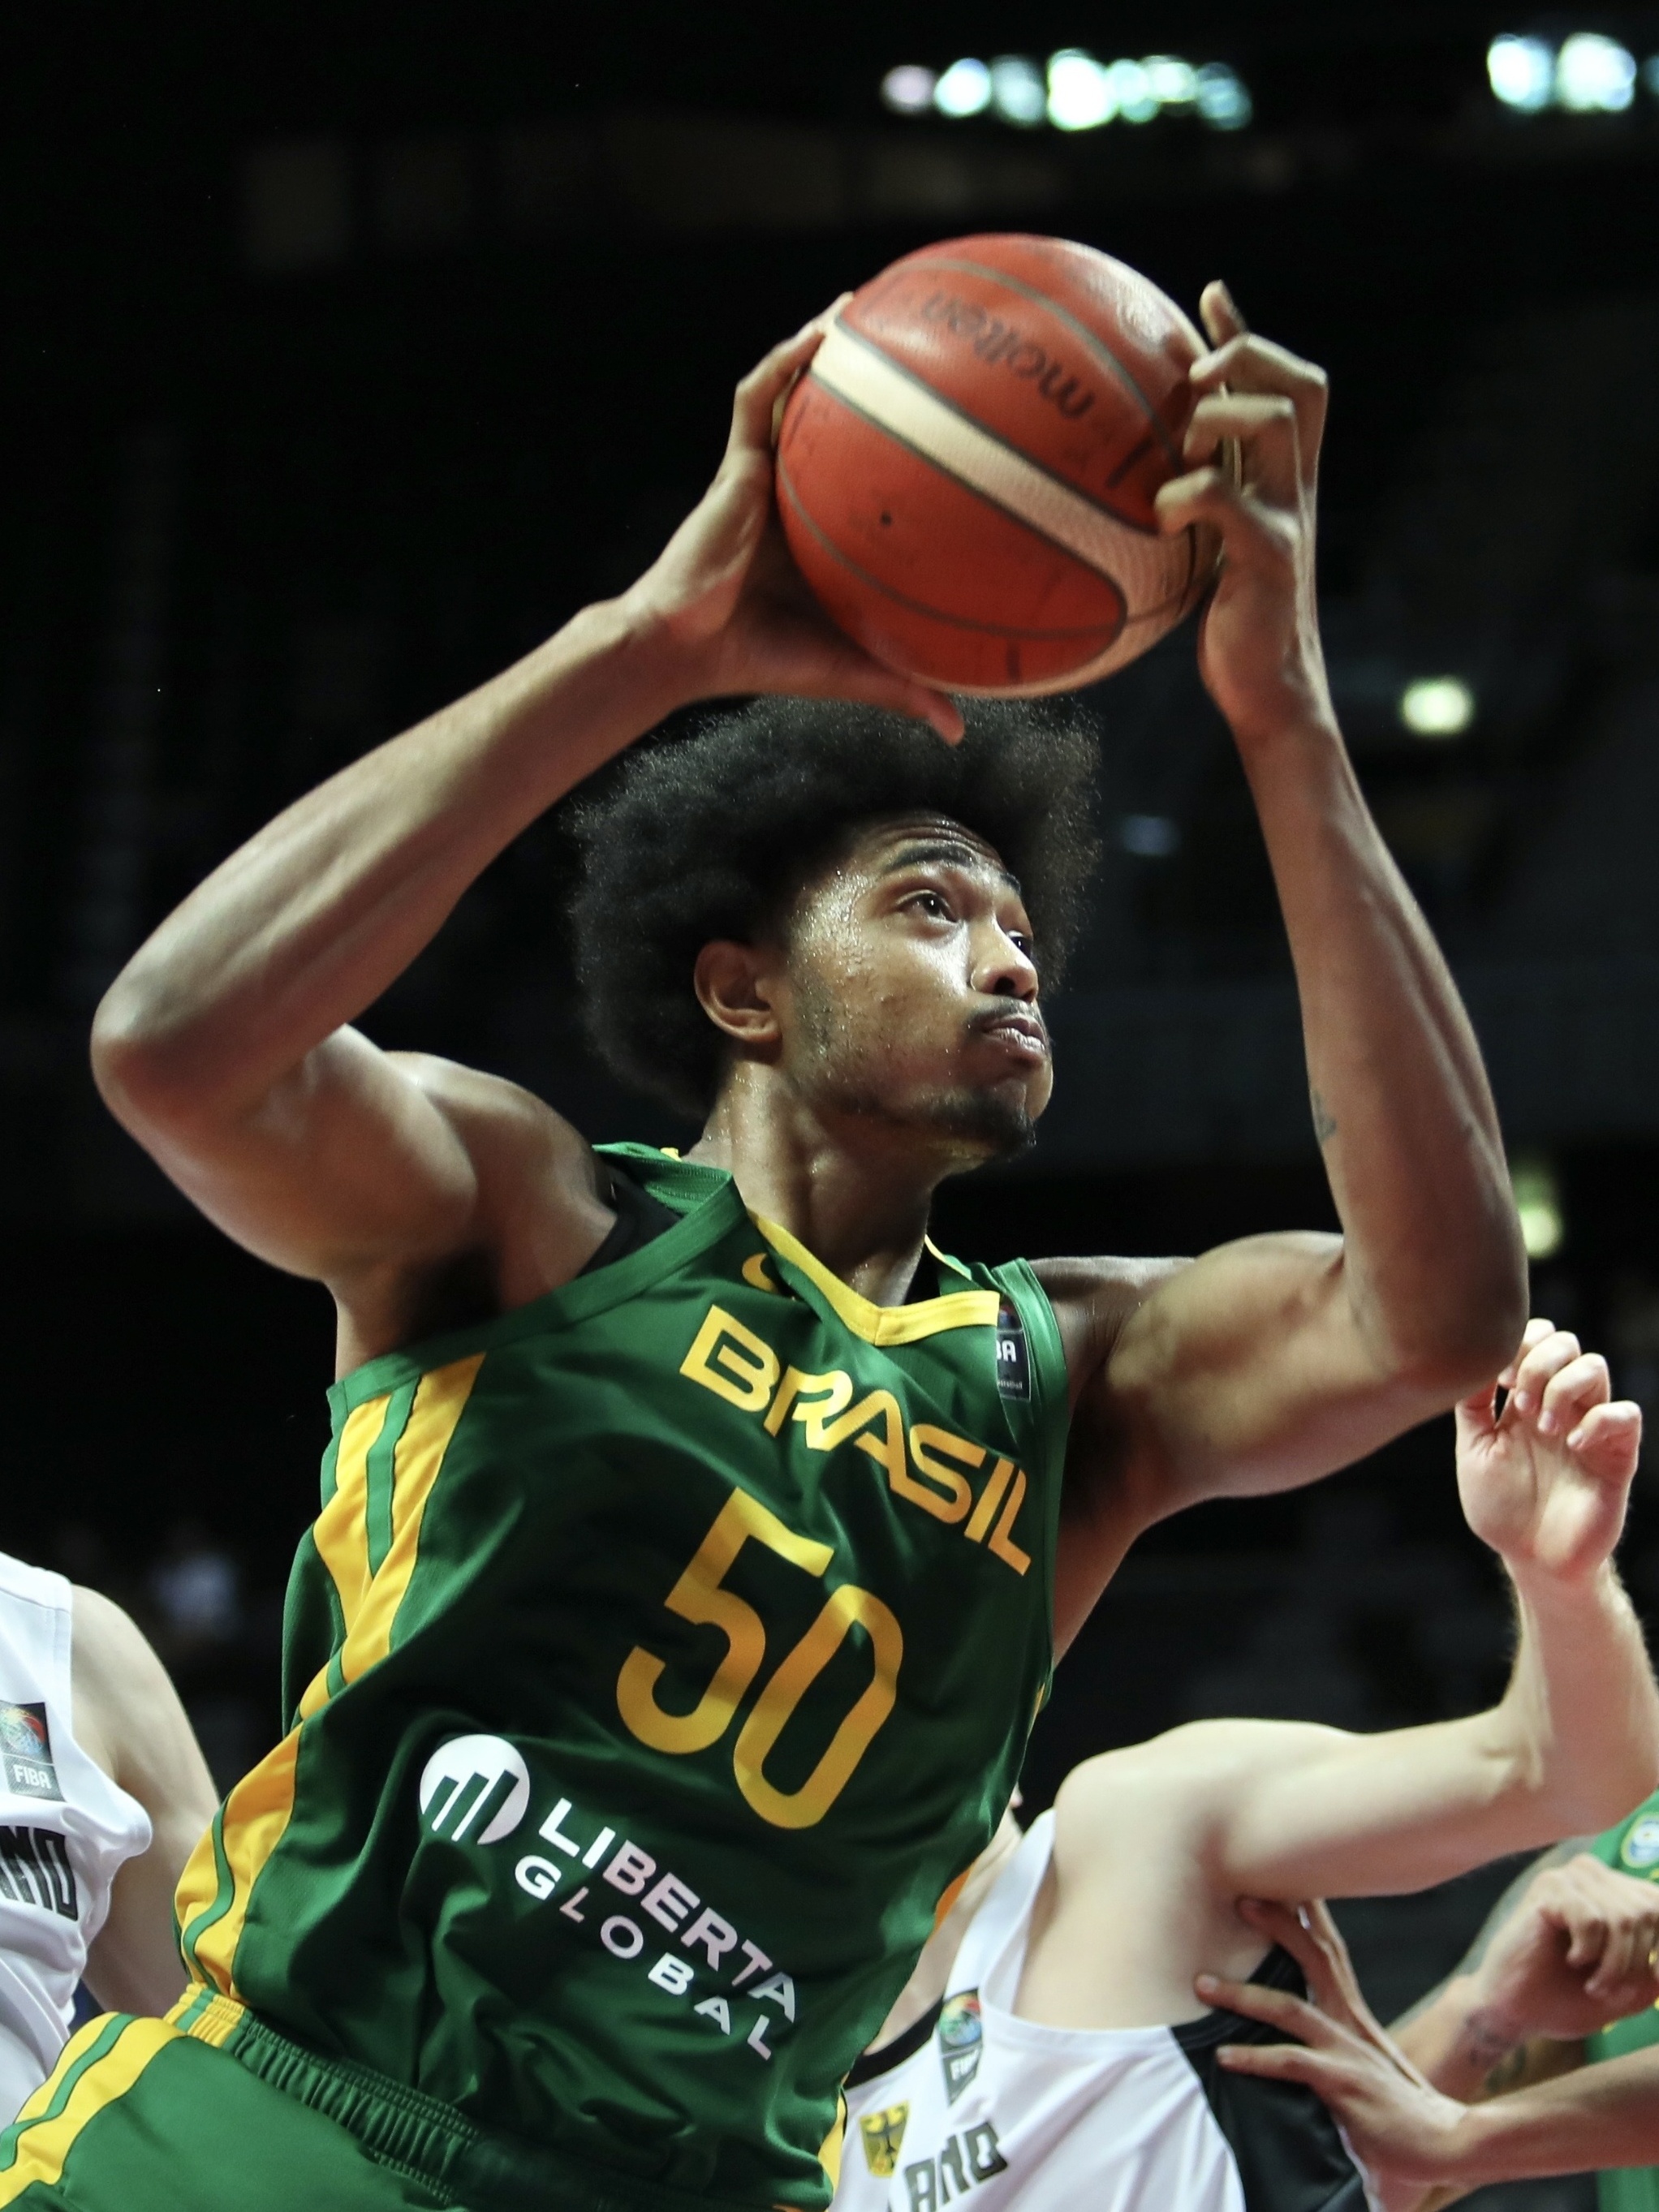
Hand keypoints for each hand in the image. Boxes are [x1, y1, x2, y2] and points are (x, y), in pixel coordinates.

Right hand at [621, 304, 962, 740]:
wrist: (686, 648)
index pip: (864, 478)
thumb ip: (906, 688)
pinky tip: (827, 327)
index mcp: (821, 533)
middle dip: (867, 380)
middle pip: (833, 422)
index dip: (900, 449)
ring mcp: (762, 471)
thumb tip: (962, 732)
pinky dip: (790, 358)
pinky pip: (761, 394)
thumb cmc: (761, 660)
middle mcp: (793, 493)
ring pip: (795, 393)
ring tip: (864, 304)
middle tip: (917, 343)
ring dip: (824, 345)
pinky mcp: (735, 461)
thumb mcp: (850, 670)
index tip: (951, 428)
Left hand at [1154, 282, 1333, 748]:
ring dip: (1217, 418)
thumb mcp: (1210, 552)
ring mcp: (1288, 520)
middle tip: (1193, 377)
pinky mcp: (1270, 560)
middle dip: (1246, 357)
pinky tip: (1159, 517)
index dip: (1250, 335)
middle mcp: (1295, 489)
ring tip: (1180, 452)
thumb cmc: (1231, 627)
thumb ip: (1194, 501)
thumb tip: (1135, 471)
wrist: (1271, 693)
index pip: (1291, 383)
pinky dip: (1187, 494)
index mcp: (1283, 480)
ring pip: (1274, 423)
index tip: (1208, 297)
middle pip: (1299, 384)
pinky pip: (1227, 500)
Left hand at [1198, 1905, 1476, 2191]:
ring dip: (1243, 1994)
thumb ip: (1330, 2043)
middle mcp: (1350, 2022)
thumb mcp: (1361, 2064)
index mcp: (1353, 2014)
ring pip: (1288, 2007)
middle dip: (1278, 1923)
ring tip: (1202, 1985)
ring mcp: (1347, 2050)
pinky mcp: (1342, 2083)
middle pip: (1315, 1957)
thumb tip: (1294, 2032)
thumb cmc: (1396, 2110)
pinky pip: (1292, 2062)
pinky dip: (1256, 2058)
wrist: (1443, 2144)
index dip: (1309, 1915)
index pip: (1330, 1952)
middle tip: (1240, 1896)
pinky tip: (1225, 2057)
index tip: (1284, 1880)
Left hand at [1455, 1319, 1639, 1582]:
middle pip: (1567, 1343)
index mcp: (1527, 1399)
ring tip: (1544, 1428)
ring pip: (1595, 1367)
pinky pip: (1625, 1414)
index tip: (1502, 1379)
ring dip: (1563, 1388)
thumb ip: (1472, 1403)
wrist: (1532, 1558)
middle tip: (1521, 1405)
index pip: (1536, 1339)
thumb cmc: (1501, 1506)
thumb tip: (1470, 1355)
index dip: (1520, 1344)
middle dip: (1539, 1363)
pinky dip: (1597, 1420)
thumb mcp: (1474, 1449)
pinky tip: (1572, 1444)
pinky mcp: (1617, 1455)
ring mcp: (1591, 1427)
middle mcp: (1561, 1405)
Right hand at [1470, 1854, 1658, 2043]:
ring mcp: (1570, 1878)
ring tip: (1594, 1986)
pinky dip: (1589, 1954)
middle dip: (1638, 1964)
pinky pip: (1593, 1921)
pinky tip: (1570, 1961)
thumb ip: (1655, 1973)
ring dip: (1614, 1966)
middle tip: (1612, 1991)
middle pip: (1649, 1912)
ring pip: (1624, 1918)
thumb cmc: (1568, 1999)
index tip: (1654, 1979)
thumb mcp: (1628, 1991)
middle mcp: (1594, 1875)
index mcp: (1616, 1891)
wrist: (1515, 2011)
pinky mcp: (1548, 1888)